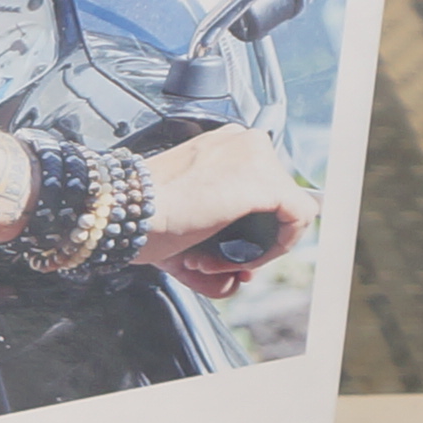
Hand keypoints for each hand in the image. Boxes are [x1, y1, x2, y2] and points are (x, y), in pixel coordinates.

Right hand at [134, 122, 315, 294]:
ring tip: (211, 262)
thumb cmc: (143, 219)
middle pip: (277, 202)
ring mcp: (258, 159)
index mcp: (227, 144)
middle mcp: (246, 142)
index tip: (216, 251)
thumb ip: (215, 251)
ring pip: (288, 214)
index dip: (248, 228)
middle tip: (207, 260)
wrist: (125, 214)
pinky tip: (242, 261)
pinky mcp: (266, 183)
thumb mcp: (186, 228)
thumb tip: (240, 279)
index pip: (263, 188)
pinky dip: (275, 248)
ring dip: (255, 249)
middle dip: (248, 241)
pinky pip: (298, 220)